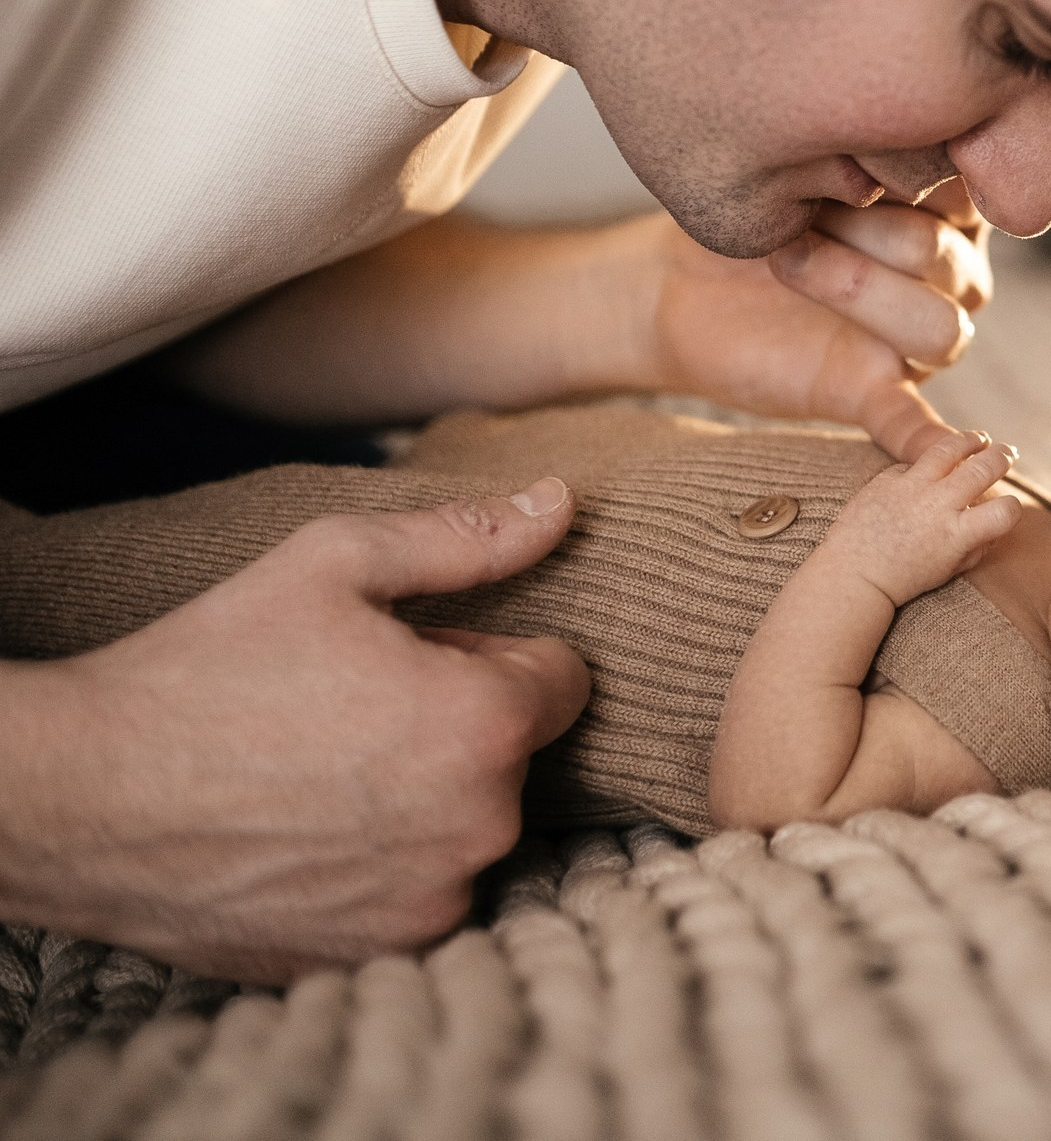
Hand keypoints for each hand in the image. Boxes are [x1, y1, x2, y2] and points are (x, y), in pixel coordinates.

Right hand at [0, 484, 591, 982]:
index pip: (562, 678)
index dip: (490, 657)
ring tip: (320, 772)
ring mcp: (432, 899)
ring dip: (425, 799)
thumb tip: (559, 504)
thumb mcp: (336, 563)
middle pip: (513, 754)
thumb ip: (468, 538)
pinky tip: (307, 835)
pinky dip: (383, 866)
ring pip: (467, 825)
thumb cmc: (209, 668)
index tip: (415, 660)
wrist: (83, 797)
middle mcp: (481, 823)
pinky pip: (420, 892)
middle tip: (351, 710)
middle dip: (457, 726)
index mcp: (486, 723)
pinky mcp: (380, 950)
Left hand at [643, 181, 992, 459]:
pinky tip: (936, 450)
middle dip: (860, 225)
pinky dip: (925, 439)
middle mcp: (952, 278)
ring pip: (939, 329)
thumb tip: (874, 164)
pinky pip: (912, 422)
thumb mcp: (805, 164)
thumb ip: (855, 162)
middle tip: (797, 209)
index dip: (901, 170)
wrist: (683, 275)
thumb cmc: (754, 202)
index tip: (843, 156)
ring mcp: (915, 341)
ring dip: (854, 287)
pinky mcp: (870, 391)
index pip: (966, 193)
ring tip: (788, 262)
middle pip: (940, 255)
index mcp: (951, 212)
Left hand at [829, 430, 1022, 608]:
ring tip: (981, 439)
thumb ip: (976, 547)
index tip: (1009, 507)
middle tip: (1010, 453)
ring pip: (950, 448)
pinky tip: (930, 473)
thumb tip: (994, 527)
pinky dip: (925, 467)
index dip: (1014, 507)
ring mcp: (910, 488)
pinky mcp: (886, 479)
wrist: (852, 576)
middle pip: (984, 467)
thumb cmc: (903, 578)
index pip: (1005, 511)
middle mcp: (937, 505)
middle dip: (1003, 457)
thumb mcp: (948, 570)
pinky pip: (913, 464)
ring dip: (971, 440)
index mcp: (956, 534)